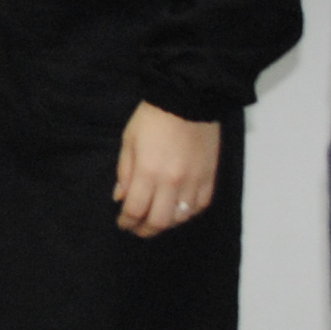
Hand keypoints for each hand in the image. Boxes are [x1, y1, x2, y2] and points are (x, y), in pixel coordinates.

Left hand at [113, 103, 219, 236]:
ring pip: (181, 218)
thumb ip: (125, 173)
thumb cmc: (152, 118)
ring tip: (156, 219)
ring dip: (166, 223)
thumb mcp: (129, 142)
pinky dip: (188, 213)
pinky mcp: (210, 177)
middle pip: (159, 221)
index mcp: (149, 172)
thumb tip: (121, 198)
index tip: (122, 222)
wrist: (188, 99)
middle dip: (145, 230)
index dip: (126, 221)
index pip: (136, 210)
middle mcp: (172, 182)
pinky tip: (178, 210)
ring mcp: (194, 181)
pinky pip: (200, 206)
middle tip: (137, 228)